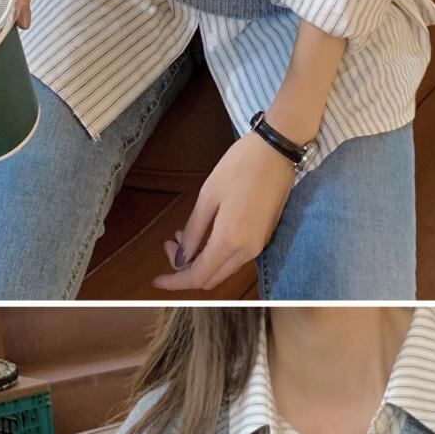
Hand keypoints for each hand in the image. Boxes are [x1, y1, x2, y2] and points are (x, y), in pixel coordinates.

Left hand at [153, 131, 294, 293]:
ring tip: (183, 236)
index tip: (157, 280)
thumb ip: (193, 231)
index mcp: (229, 241)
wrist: (277, 151)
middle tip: (170, 244)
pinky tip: (205, 234)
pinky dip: (215, 254)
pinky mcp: (264, 238)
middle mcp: (246, 251)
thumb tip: (181, 257)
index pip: (197, 277)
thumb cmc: (240, 166)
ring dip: (200, 261)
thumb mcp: (208, 196)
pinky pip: (235, 259)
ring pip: (223, 270)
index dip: (175, 282)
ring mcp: (258, 246)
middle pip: (211, 279)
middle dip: (185, 270)